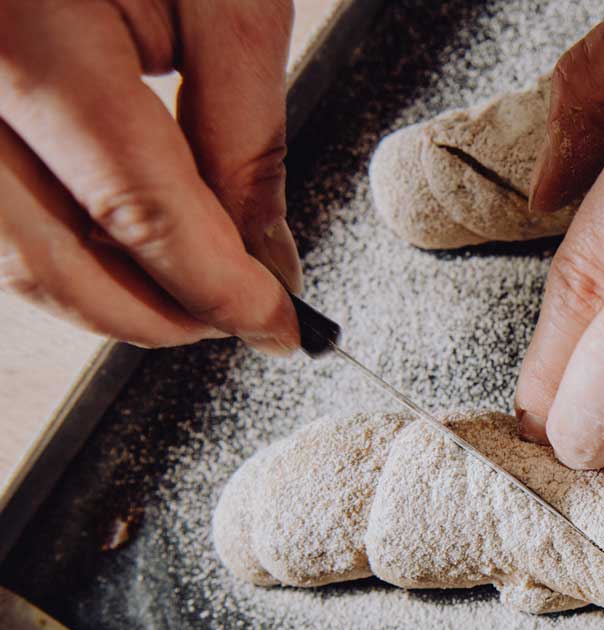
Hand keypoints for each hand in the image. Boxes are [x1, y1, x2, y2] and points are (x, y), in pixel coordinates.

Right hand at [0, 0, 300, 352]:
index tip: (280, 326)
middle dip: (159, 315)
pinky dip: (68, 249)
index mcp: (27, 32)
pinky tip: (127, 245)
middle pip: (51, 258)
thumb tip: (265, 258)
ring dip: (110, 296)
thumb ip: (246, 142)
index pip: (138, 210)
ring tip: (191, 290)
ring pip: (12, 253)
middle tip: (237, 320)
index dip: (219, 291)